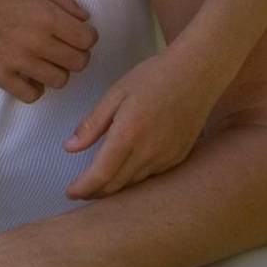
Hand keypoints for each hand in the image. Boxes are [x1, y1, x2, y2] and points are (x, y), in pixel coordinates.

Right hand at [0, 0, 96, 102]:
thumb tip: (85, 18)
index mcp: (47, 16)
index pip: (88, 39)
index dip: (86, 36)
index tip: (75, 33)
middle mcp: (37, 41)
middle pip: (79, 63)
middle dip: (76, 54)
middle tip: (61, 47)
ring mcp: (18, 62)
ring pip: (60, 81)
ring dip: (57, 71)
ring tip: (44, 60)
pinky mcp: (0, 76)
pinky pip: (33, 95)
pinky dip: (35, 87)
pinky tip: (27, 74)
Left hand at [64, 46, 225, 199]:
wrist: (198, 74)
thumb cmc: (153, 77)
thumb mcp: (115, 94)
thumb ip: (92, 124)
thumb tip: (69, 148)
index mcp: (129, 135)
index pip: (102, 174)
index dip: (84, 188)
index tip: (70, 193)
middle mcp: (149, 153)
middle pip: (117, 185)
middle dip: (96, 193)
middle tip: (80, 192)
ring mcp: (167, 158)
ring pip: (135, 183)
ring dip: (115, 188)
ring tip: (98, 185)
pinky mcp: (179, 157)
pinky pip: (152, 176)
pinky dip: (134, 179)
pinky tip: (125, 173)